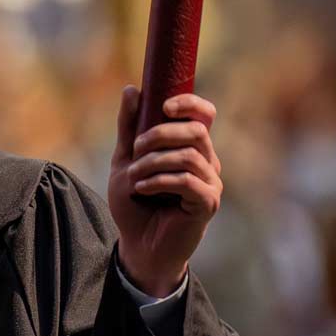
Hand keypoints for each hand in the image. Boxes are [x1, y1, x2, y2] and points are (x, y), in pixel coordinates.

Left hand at [106, 86, 222, 296]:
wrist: (138, 246)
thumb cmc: (135, 204)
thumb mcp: (125, 161)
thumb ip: (129, 128)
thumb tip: (132, 89)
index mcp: (191, 147)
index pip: (205, 114)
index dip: (189, 103)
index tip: (163, 106)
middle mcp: (207, 162)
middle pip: (196, 130)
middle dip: (160, 134)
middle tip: (136, 150)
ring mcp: (211, 183)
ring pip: (190, 155)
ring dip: (154, 162)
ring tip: (134, 176)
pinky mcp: (207, 203)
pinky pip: (187, 181)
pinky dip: (159, 180)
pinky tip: (141, 188)